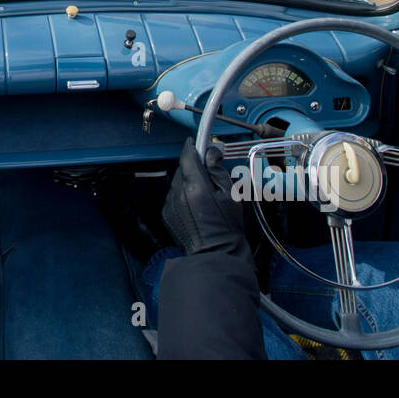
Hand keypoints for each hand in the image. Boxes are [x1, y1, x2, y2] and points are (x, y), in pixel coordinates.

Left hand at [161, 138, 247, 257]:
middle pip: (183, 170)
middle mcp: (178, 194)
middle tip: (209, 176)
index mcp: (195, 187)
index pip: (188, 156)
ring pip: (178, 183)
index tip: (196, 143)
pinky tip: (196, 207)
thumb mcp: (230, 193)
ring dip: (188, 183)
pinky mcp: (167, 214)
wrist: (216, 254)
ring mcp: (171, 205)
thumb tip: (211, 152)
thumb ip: (217, 169)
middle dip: (194, 168)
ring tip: (205, 196)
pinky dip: (183, 196)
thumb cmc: (227, 227)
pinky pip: (174, 197)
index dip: (192, 147)